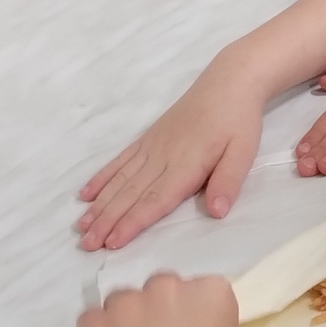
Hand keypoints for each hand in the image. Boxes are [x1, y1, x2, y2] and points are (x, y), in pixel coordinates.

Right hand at [78, 59, 265, 250]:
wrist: (228, 82)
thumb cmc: (239, 121)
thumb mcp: (244, 151)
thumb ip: (228, 182)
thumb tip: (217, 213)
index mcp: (186, 165)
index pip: (155, 200)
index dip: (133, 223)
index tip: (112, 243)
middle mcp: (162, 158)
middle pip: (130, 194)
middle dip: (107, 221)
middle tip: (87, 245)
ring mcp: (151, 147)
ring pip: (120, 180)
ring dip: (100, 205)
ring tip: (81, 226)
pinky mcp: (148, 138)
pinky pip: (120, 161)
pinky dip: (102, 178)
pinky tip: (87, 194)